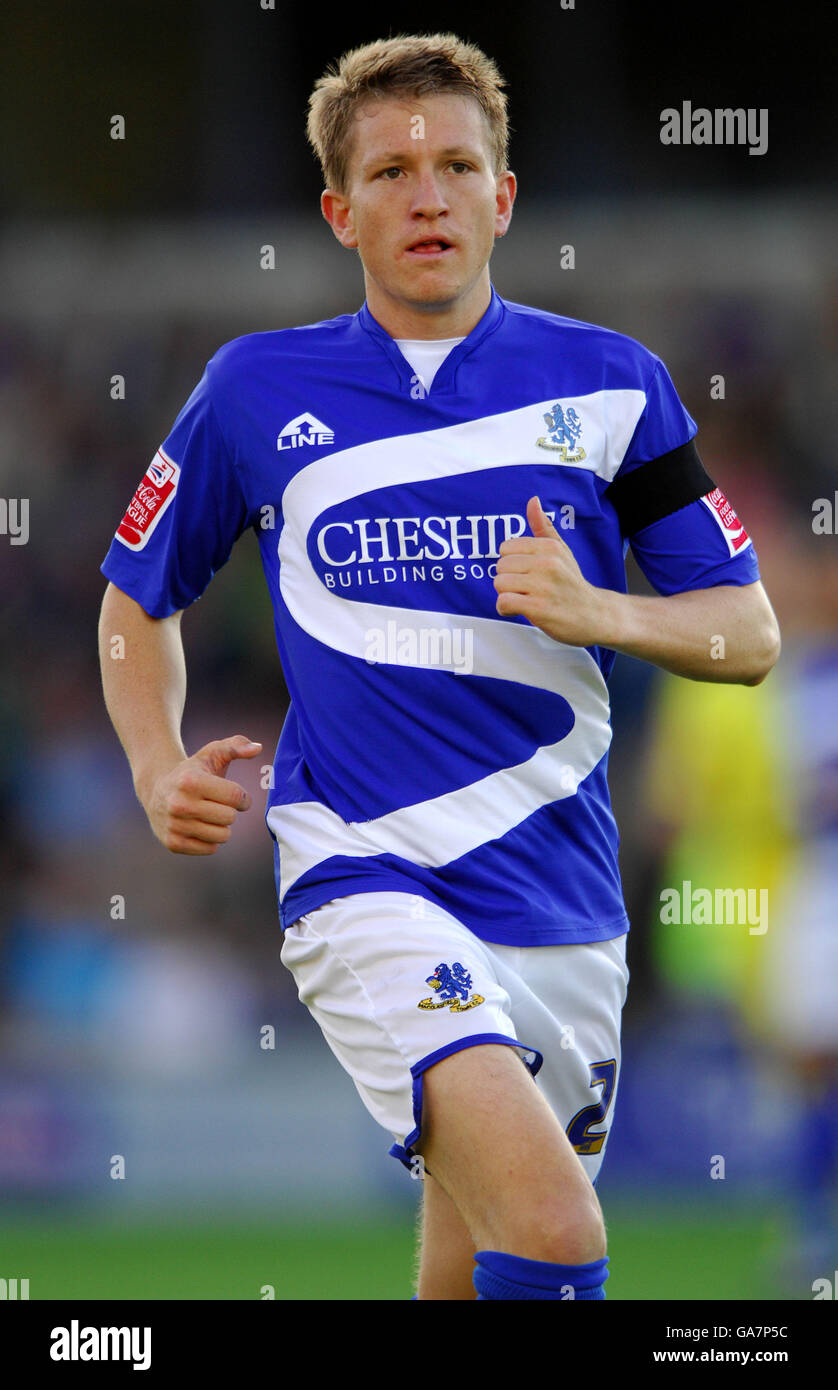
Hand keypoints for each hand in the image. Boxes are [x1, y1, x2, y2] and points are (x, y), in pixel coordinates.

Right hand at [141, 734, 262, 854]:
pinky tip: (198, 825)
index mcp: (190, 781)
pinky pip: (211, 849)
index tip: (234, 794)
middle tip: (216, 804)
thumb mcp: (211, 753)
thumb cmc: (192, 771)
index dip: (242, 797)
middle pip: (230, 817)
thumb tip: (258, 748)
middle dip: (229, 810)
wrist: (156, 789)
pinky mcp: (173, 843)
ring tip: (207, 814)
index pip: (235, 796)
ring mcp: (174, 826)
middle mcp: (179, 804)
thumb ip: (236, 746)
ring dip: (221, 826)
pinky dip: (210, 839)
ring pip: (223, 836)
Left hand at [493, 496, 614, 646]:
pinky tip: (520, 610)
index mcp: (550, 547)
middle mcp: (547, 563)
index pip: (506, 548)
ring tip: (526, 599)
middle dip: (509, 581)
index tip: (527, 574)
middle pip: (500, 566)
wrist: (595, 615)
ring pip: (500, 584)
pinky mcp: (538, 608)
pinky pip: (503, 602)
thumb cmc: (572, 583)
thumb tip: (532, 500)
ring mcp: (543, 585)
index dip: (512, 564)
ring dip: (508, 595)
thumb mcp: (562, 552)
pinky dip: (506, 609)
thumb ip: (543, 527)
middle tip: (528, 589)